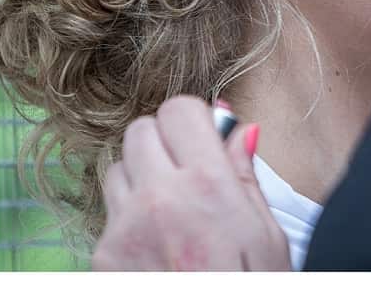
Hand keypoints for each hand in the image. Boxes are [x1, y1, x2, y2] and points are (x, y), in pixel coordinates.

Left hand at [92, 95, 290, 270]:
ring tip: (172, 211)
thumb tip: (240, 130)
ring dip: (142, 177)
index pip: (179, 110)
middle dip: (165, 142)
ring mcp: (122, 231)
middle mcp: (157, 200)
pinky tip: (158, 247)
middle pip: (141, 130)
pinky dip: (129, 219)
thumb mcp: (268, 240)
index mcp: (207, 188)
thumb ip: (246, 178)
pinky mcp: (102, 260)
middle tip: (190, 172)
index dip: (195, 121)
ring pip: (117, 168)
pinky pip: (109, 214)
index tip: (207, 141)